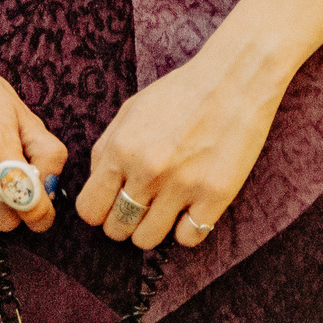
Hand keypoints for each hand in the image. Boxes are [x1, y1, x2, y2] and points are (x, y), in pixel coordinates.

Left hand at [79, 54, 280, 251]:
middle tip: (138, 208)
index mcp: (121, 148)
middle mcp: (148, 171)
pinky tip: (190, 209)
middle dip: (122, 222)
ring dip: (151, 228)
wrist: (233, 82)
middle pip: (116, 229)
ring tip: (163, 209)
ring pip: (147, 240)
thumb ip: (106, 149)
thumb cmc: (180, 95)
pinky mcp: (215, 196)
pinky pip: (187, 238)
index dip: (98, 211)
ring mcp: (182, 186)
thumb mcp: (130, 111)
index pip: (89, 209)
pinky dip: (186, 230)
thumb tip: (95, 186)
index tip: (110, 205)